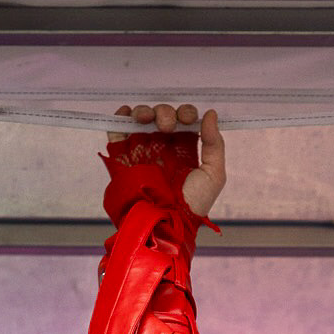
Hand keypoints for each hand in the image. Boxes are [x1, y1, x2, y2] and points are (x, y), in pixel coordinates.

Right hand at [109, 102, 226, 218]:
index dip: (186, 113)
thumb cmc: (191, 204)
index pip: (184, 120)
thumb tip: (211, 114)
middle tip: (167, 126)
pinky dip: (121, 116)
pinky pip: (119, 129)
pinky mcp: (123, 155)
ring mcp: (142, 149)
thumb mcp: (213, 176)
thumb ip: (215, 144)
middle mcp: (162, 146)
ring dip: (145, 111)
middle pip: (163, 115)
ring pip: (142, 117)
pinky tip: (128, 114)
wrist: (164, 221)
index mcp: (184, 148)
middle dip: (166, 113)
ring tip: (148, 119)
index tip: (187, 119)